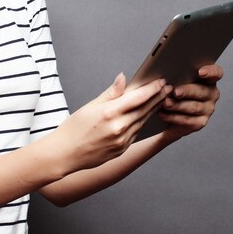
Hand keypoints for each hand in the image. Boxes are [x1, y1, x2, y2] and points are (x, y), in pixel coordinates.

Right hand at [53, 74, 172, 171]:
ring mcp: (121, 141)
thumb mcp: (89, 106)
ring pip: (142, 122)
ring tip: (161, 100)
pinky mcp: (121, 150)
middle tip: (168, 88)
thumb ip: (110, 93)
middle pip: (144, 110)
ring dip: (153, 110)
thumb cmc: (73, 129)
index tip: (161, 82)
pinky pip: (136, 133)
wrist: (64, 155)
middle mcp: (118, 128)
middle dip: (158, 98)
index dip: (152, 89)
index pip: (137, 98)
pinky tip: (146, 116)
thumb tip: (123, 78)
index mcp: (109, 114)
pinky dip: (143, 122)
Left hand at [159, 64, 222, 139]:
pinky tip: (163, 114)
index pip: (216, 73)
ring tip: (165, 103)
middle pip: (201, 91)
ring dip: (178, 105)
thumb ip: (173, 74)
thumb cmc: (169, 90)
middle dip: (187, 91)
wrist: (165, 113)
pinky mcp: (200, 122)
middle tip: (175, 92)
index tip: (200, 72)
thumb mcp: (171, 80)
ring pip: (194, 106)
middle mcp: (211, 93)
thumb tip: (163, 72)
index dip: (210, 71)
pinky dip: (174, 117)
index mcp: (207, 79)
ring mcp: (208, 108)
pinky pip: (188, 120)